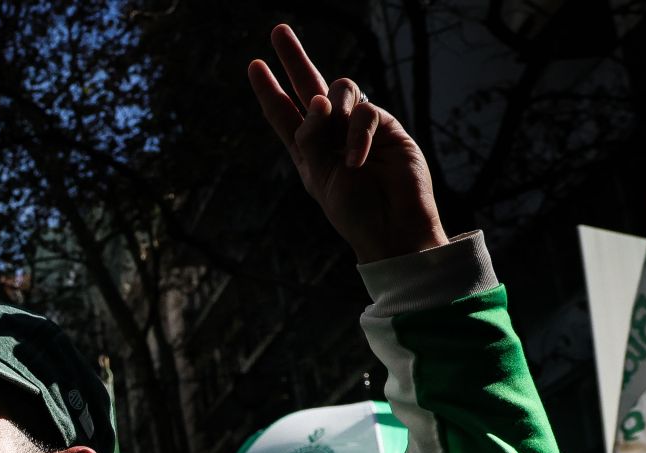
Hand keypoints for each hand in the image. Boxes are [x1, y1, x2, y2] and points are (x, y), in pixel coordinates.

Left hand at [248, 25, 447, 262]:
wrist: (391, 228)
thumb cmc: (353, 211)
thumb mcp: (318, 177)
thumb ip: (311, 138)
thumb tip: (316, 99)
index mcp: (307, 150)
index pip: (283, 113)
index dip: (269, 90)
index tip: (254, 65)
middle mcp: (330, 134)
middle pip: (309, 86)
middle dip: (293, 59)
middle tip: (278, 31)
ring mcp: (357, 128)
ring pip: (340, 91)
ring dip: (333, 110)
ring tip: (339, 143)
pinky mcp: (386, 127)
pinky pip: (366, 112)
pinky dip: (358, 134)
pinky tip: (358, 159)